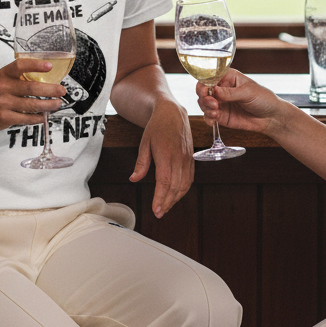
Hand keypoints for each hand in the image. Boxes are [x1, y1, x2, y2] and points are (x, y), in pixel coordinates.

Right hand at [0, 58, 65, 131]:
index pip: (20, 66)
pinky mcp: (5, 117)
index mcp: (4, 74)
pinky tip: (45, 116)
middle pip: (31, 88)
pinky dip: (38, 118)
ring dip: (48, 105)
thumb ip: (21, 77)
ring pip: (32, 105)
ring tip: (57, 104)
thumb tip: (49, 78)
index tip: (50, 66)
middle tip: (62, 90)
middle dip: (50, 90)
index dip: (36, 65)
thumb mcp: (4, 79)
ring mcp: (3, 103)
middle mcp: (3, 87)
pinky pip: (26, 118)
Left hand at [129, 99, 193, 218]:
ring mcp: (188, 159)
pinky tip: (175, 196)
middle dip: (167, 203)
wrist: (173, 112)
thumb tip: (133, 179)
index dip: (160, 198)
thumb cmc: (156, 126)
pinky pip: (189, 179)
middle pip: (175, 187)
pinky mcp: (192, 159)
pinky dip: (183, 190)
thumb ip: (141, 163)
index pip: (165, 182)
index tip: (155, 210)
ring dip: (175, 199)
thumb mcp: (144, 142)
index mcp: (166, 154)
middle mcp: (180, 158)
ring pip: (184, 185)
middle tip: (158, 214)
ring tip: (165, 207)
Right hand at [197, 68, 284, 134]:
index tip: (205, 90)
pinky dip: (207, 118)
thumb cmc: (263, 99)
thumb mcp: (248, 92)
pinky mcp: (221, 115)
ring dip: (205, 107)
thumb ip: (230, 93)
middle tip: (212, 103)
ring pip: (203, 103)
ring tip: (215, 112)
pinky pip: (208, 116)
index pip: (210, 76)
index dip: (204, 82)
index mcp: (227, 77)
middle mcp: (221, 88)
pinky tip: (213, 120)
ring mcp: (220, 102)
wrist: (271, 118)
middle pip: (203, 89)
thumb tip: (214, 91)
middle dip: (203, 96)